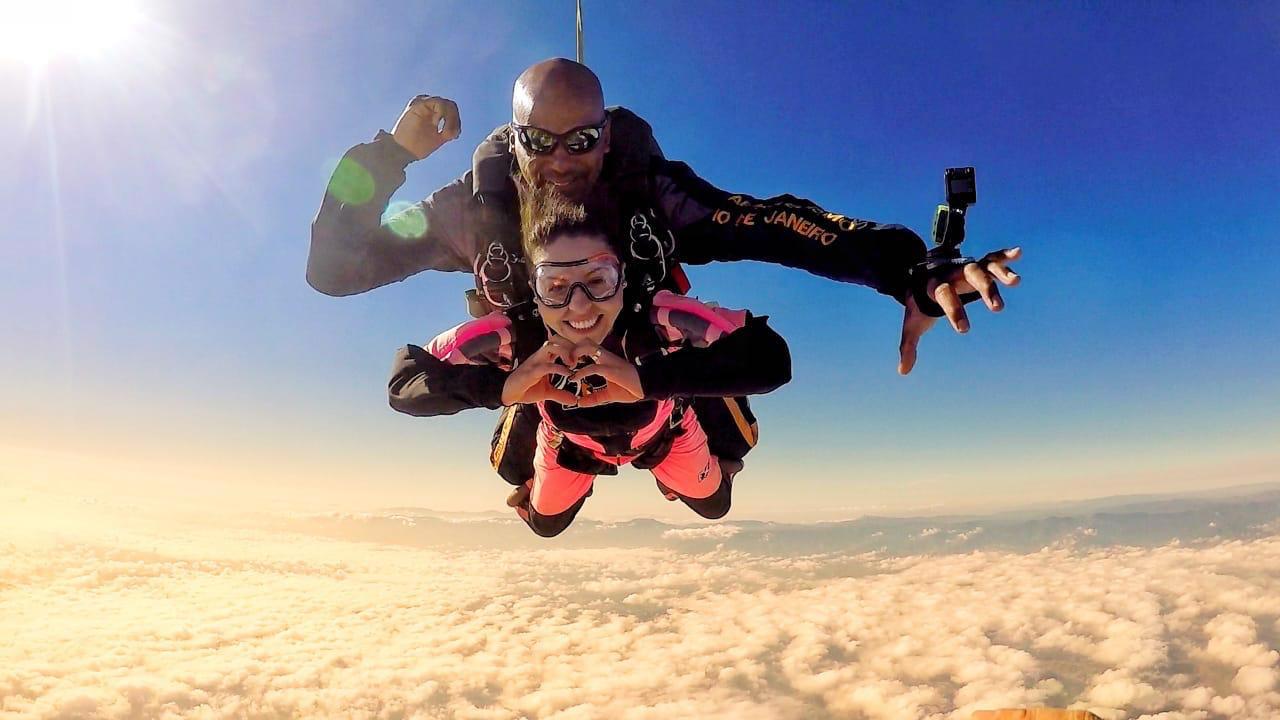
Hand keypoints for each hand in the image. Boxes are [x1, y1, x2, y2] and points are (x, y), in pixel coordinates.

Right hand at [391, 95, 460, 159]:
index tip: (454, 136)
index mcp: (433, 112)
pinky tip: (436, 124)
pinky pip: (439, 102)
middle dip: (455, 121)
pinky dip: (442, 114)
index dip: (456, 122)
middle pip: (451, 106)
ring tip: (444, 133)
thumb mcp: (439, 138)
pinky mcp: (418, 103)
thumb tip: (457, 129)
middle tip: (450, 135)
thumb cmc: (417, 146)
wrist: (403, 151)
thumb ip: (449, 130)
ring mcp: (423, 103)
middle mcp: (428, 105)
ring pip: (447, 104)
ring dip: (450, 119)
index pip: (451, 110)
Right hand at [502, 338, 578, 405]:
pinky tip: (568, 374)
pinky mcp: (531, 372)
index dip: (572, 346)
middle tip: (579, 358)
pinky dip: (559, 368)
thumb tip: (574, 400)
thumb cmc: (527, 388)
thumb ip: (561, 394)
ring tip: (573, 364)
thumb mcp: (547, 392)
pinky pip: (546, 366)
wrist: (509, 394)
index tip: (582, 357)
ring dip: (564, 352)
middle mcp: (540, 356)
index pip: (559, 342)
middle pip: (555, 339)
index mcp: (544, 357)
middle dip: (569, 345)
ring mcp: (535, 362)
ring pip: (549, 347)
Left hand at [567, 342, 643, 407]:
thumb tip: (579, 403)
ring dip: (575, 354)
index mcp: (604, 359)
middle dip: (571, 347)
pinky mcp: (611, 369)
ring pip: (588, 347)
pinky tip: (574, 378)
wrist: (646, 388)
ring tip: (567, 367)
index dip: (573, 349)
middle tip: (563, 361)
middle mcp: (605, 356)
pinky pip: (594, 367)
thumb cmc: (629, 388)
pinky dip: (581, 372)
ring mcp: (608, 361)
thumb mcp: (607, 395)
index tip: (564, 361)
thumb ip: (593, 397)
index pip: (586, 346)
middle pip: (584, 341)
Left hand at [898, 246, 1021, 374]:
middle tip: (997, 308)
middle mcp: (951, 273)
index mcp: (933, 285)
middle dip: (984, 289)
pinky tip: (1018, 253)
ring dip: (1000, 273)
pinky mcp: (977, 266)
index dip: (954, 310)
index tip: (964, 329)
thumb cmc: (919, 303)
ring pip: (983, 267)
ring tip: (1016, 281)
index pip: (944, 294)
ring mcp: (965, 268)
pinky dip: (1004, 256)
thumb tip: (903, 371)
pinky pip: (992, 259)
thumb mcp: (913, 322)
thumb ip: (908, 345)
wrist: (919, 277)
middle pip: (969, 275)